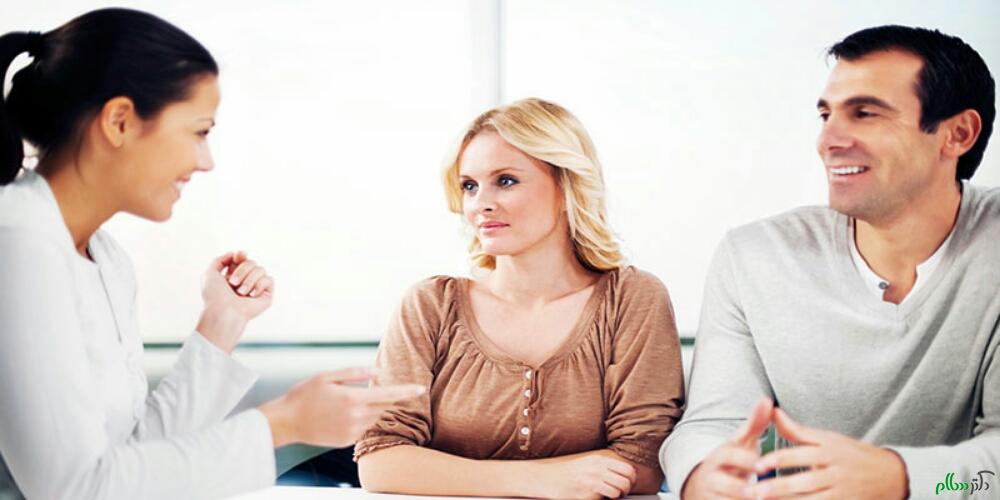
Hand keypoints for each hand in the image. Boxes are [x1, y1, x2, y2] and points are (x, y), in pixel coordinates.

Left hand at [197, 251, 274, 351]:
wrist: (224, 312)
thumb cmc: (214, 297)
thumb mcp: (209, 273)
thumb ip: (219, 260)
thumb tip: (236, 254)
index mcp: (233, 276)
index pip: (242, 258)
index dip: (241, 255)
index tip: (238, 256)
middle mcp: (246, 281)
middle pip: (251, 262)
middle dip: (242, 270)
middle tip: (233, 283)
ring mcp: (257, 287)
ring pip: (260, 269)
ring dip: (249, 280)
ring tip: (241, 292)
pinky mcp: (267, 295)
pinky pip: (269, 279)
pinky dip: (259, 286)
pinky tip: (251, 295)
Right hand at [260, 367, 424, 448]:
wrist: (286, 422)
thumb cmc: (304, 395)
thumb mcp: (328, 376)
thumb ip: (355, 372)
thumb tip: (378, 371)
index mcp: (353, 399)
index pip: (388, 394)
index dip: (406, 391)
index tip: (421, 388)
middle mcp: (356, 418)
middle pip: (383, 406)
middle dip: (384, 397)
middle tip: (366, 390)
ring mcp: (351, 432)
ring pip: (373, 418)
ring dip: (370, 409)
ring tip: (348, 402)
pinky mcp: (346, 442)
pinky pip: (362, 429)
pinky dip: (360, 420)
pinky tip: (341, 415)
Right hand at [534, 453, 636, 498]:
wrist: (548, 478)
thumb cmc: (568, 472)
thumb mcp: (588, 462)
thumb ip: (604, 466)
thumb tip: (624, 472)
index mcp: (599, 460)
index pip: (627, 469)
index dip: (632, 478)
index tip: (630, 482)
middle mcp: (597, 469)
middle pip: (626, 481)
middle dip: (627, 489)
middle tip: (622, 492)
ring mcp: (592, 482)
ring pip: (618, 491)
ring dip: (617, 496)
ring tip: (610, 495)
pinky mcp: (586, 495)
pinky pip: (605, 499)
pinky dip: (605, 499)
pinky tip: (598, 497)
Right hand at [682, 398, 772, 499]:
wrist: (704, 484)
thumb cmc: (731, 461)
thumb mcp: (740, 443)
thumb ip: (754, 424)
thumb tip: (767, 400)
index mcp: (718, 456)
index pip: (728, 456)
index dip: (745, 460)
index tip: (762, 466)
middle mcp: (712, 477)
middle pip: (723, 484)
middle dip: (740, 489)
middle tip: (757, 492)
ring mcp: (711, 495)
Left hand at [749, 408, 907, 498]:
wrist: (891, 475)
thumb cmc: (852, 454)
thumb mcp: (827, 438)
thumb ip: (797, 430)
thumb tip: (772, 411)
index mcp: (828, 451)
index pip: (798, 454)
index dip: (777, 459)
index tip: (757, 464)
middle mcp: (834, 471)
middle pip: (804, 481)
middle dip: (778, 488)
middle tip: (755, 492)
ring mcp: (841, 492)